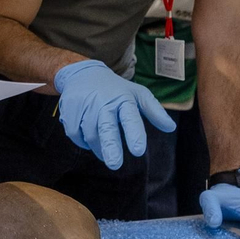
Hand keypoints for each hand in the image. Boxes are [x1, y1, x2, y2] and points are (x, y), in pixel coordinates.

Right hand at [52, 59, 175, 169]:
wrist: (82, 74)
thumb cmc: (115, 88)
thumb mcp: (137, 94)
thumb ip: (154, 111)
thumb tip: (171, 127)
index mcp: (123, 99)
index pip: (130, 117)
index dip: (134, 133)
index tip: (138, 150)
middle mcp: (103, 103)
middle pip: (106, 127)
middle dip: (110, 146)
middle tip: (115, 164)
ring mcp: (84, 106)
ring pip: (90, 136)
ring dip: (98, 148)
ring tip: (105, 151)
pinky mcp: (69, 111)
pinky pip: (75, 135)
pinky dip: (82, 141)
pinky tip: (88, 137)